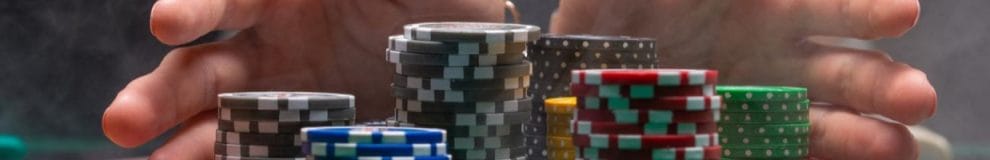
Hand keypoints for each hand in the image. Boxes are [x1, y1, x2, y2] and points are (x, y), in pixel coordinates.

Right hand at [101, 0, 503, 158]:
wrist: (473, 48)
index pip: (224, 0)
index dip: (194, 10)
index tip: (167, 23)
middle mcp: (273, 47)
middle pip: (203, 69)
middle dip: (160, 93)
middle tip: (122, 121)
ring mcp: (291, 97)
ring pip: (224, 120)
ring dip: (187, 144)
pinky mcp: (316, 136)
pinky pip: (269, 151)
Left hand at [553, 0, 933, 158]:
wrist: (576, 70)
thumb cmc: (616, 9)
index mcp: (766, 8)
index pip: (832, 11)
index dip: (866, 14)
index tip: (901, 16)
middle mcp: (773, 58)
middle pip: (842, 72)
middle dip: (882, 83)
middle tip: (918, 98)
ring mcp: (756, 107)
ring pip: (824, 121)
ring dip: (866, 133)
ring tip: (899, 148)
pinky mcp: (736, 147)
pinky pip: (789, 154)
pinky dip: (826, 159)